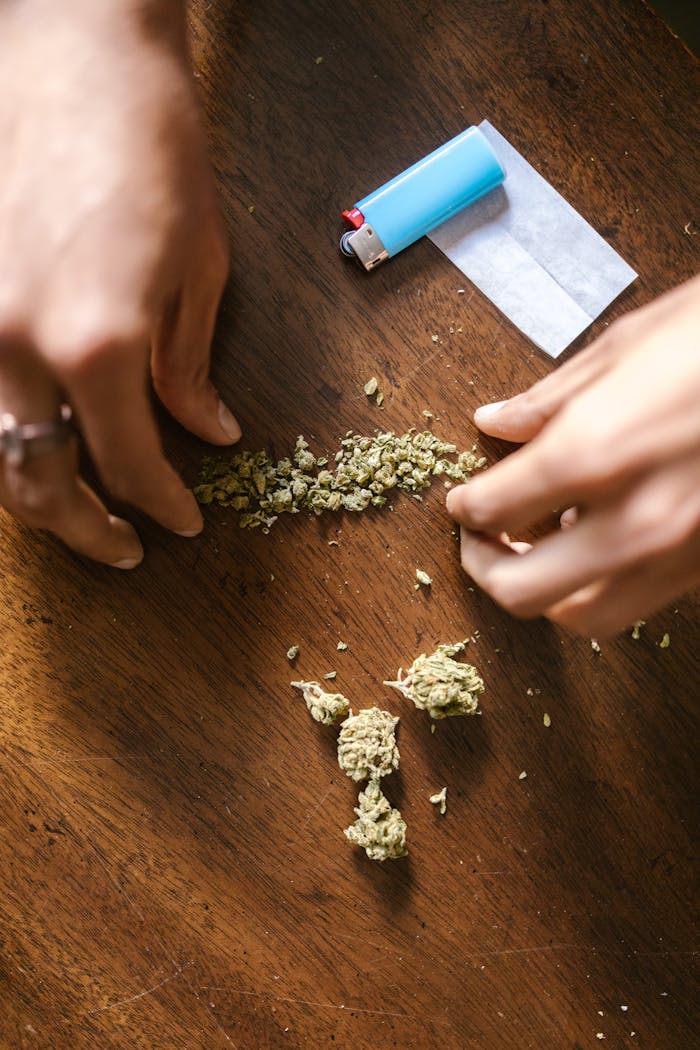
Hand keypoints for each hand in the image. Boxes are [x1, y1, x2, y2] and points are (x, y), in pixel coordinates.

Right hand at [0, 1, 239, 567]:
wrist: (78, 60)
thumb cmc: (154, 150)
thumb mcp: (199, 271)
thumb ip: (190, 367)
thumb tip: (211, 433)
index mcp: (96, 342)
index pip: (128, 466)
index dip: (161, 506)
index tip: (184, 523)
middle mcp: (18, 344)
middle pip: (40, 482)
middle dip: (87, 529)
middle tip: (126, 550)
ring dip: (36, 497)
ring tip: (80, 515)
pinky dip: (7, 442)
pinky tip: (38, 448)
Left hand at [446, 275, 699, 636]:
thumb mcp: (628, 345)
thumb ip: (551, 398)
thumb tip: (496, 421)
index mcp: (595, 453)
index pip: (494, 507)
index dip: (466, 506)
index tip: (463, 500)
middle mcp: (632, 520)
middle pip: (522, 591)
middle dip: (485, 568)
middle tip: (479, 540)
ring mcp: (676, 552)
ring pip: (582, 617)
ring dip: (543, 592)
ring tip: (532, 551)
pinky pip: (636, 600)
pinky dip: (598, 585)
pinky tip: (596, 544)